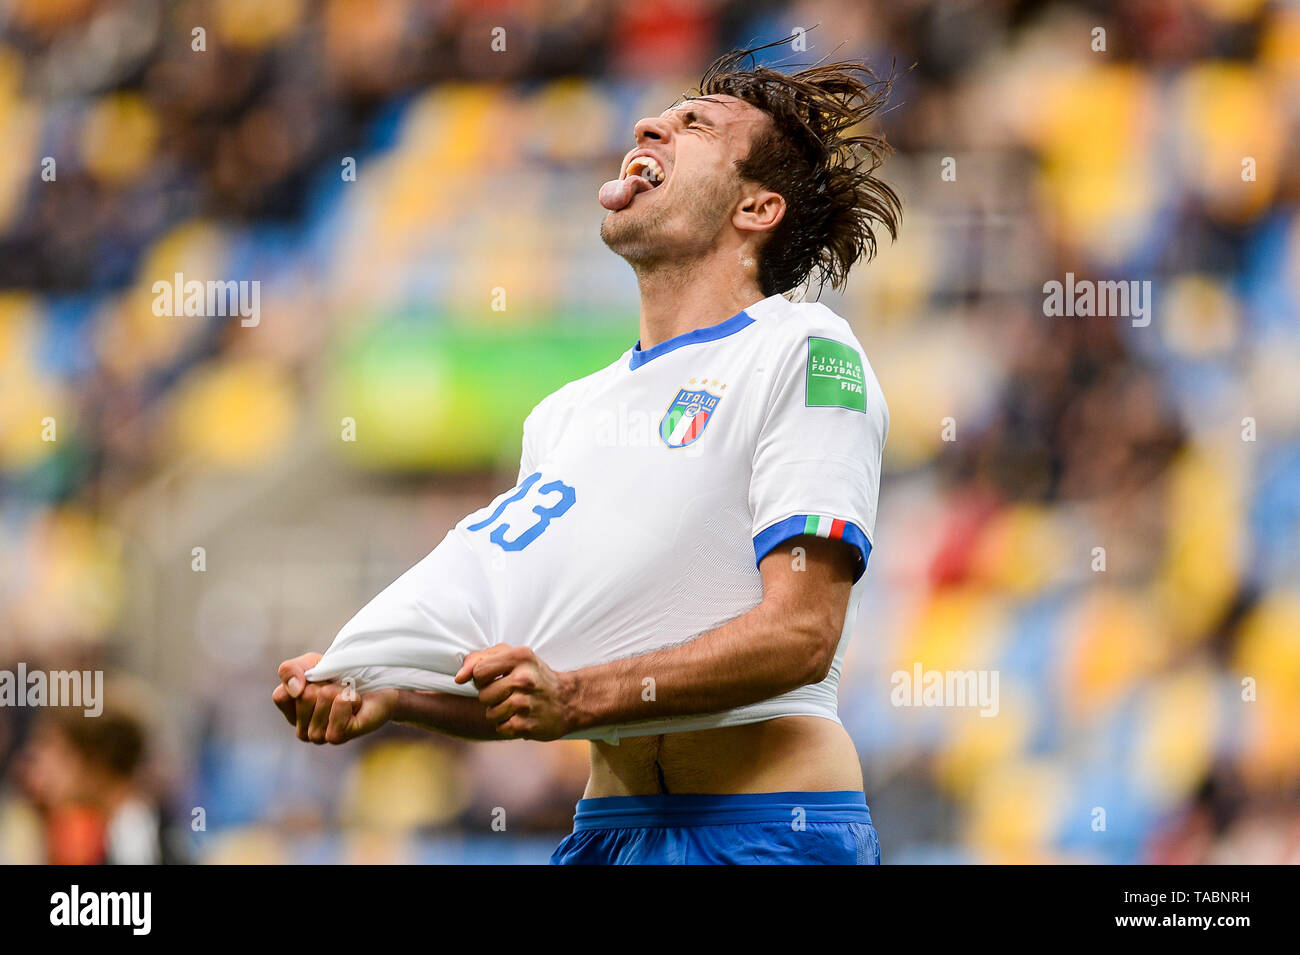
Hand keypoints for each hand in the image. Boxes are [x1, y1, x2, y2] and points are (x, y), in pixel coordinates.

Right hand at [273, 652, 397, 743]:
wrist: (377, 684)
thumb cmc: (340, 677)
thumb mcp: (310, 664)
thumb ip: (290, 670)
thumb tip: (295, 689)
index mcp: (292, 715)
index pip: (281, 696)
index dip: (303, 680)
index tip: (319, 682)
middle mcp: (303, 731)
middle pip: (304, 695)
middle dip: (324, 684)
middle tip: (337, 690)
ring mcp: (320, 736)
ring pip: (321, 698)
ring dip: (339, 690)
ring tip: (347, 696)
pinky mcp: (340, 736)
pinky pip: (339, 706)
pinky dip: (349, 696)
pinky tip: (355, 703)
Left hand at [454, 644, 577, 740]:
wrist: (568, 700)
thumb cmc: (533, 675)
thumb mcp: (512, 656)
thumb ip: (479, 659)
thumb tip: (458, 678)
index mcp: (520, 656)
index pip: (479, 671)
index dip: (482, 678)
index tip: (495, 679)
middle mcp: (524, 679)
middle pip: (483, 694)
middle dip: (491, 696)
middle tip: (509, 693)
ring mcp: (526, 703)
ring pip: (490, 713)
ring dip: (498, 712)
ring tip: (516, 706)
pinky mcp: (527, 725)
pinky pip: (500, 727)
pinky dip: (507, 725)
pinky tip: (521, 717)